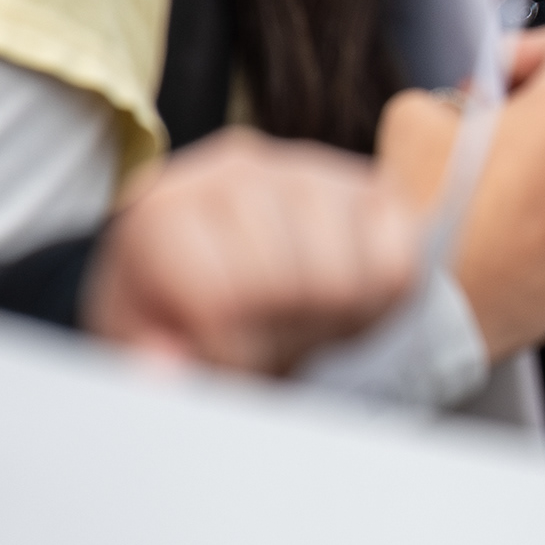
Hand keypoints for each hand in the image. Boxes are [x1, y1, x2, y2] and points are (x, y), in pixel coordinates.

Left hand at [82, 131, 418, 375]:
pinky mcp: (370, 188)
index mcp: (163, 206)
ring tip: (296, 318)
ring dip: (327, 321)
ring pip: (344, 282)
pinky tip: (337, 299)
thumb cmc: (179, 309)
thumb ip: (151, 361)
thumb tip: (168, 374)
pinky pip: (398, 266)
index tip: (223, 358)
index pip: (221, 297)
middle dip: (279, 336)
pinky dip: (377, 302)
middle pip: (286, 289)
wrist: (224, 275)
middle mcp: (236, 170)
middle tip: (264, 337)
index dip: (229, 352)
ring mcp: (311, 170)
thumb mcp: (146, 340)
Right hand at [376, 25, 544, 358]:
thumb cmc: (423, 210)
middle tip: (481, 140)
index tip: (500, 79)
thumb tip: (473, 110)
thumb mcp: (415, 114)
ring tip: (489, 200)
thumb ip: (458, 95)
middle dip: (538, 121)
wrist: (429, 316)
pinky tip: (504, 240)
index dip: (538, 56)